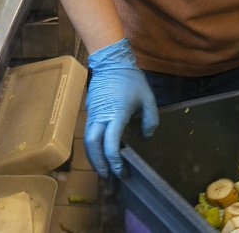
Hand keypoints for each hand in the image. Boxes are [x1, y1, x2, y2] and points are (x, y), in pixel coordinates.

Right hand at [83, 38, 158, 177]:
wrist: (111, 61)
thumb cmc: (131, 79)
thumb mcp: (147, 98)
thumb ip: (150, 119)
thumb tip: (147, 137)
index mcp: (116, 114)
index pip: (111, 144)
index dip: (114, 161)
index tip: (121, 170)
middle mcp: (101, 116)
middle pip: (93, 145)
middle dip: (98, 163)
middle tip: (106, 176)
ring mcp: (93, 113)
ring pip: (88, 140)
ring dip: (93, 156)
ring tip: (102, 168)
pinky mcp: (90, 110)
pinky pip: (89, 131)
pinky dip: (93, 145)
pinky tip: (100, 151)